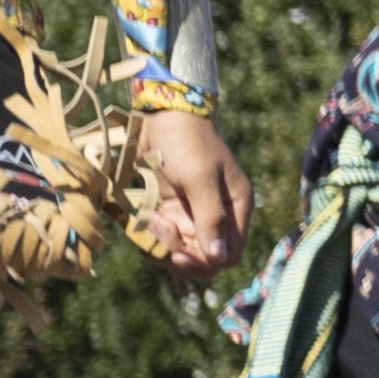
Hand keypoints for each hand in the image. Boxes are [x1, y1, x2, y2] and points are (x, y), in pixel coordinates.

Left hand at [129, 106, 241, 268]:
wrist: (162, 115)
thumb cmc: (187, 141)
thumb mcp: (200, 178)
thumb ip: (210, 217)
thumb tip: (218, 259)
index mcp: (235, 209)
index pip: (228, 255)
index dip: (205, 262)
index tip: (180, 251)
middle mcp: (216, 217)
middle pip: (203, 261)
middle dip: (180, 256)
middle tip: (162, 234)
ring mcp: (190, 216)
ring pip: (179, 254)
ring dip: (161, 246)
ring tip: (152, 221)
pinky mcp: (168, 212)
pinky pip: (160, 241)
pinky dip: (149, 238)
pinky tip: (143, 220)